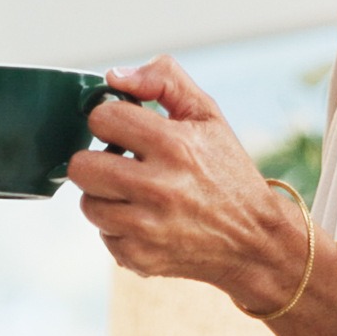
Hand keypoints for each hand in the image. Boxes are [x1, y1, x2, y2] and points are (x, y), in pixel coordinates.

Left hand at [68, 57, 313, 313]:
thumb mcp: (208, 115)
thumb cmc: (226, 170)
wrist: (255, 238)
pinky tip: (148, 220)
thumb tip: (114, 77)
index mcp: (173, 144)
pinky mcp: (139, 258)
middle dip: (98, 161)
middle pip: (81, 166)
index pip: (102, 118)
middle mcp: (158, 187)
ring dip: (106, 197)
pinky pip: (104, 236)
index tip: (126, 131)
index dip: (111, 121)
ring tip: (137, 193)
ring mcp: (147, 228)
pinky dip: (120, 228)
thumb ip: (164, 81)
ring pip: (87, 204)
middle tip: (122, 164)